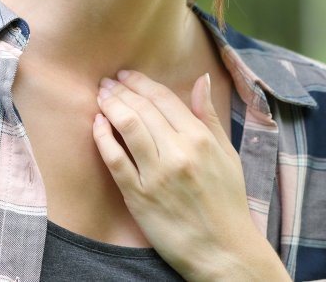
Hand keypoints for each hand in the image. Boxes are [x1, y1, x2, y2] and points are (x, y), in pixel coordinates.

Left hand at [92, 70, 289, 281]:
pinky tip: (97, 125)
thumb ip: (210, 117)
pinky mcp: (139, 197)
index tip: (126, 75)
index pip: (164, 98)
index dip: (141, 82)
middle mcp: (178, 152)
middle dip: (121, 91)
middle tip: (107, 83)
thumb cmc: (228, 202)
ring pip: (127, 127)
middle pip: (142, 109)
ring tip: (101, 98)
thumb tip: (200, 80)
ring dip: (110, 107)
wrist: (223, 250)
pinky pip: (115, 161)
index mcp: (201, 139)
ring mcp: (157, 175)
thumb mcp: (227, 154)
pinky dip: (103, 138)